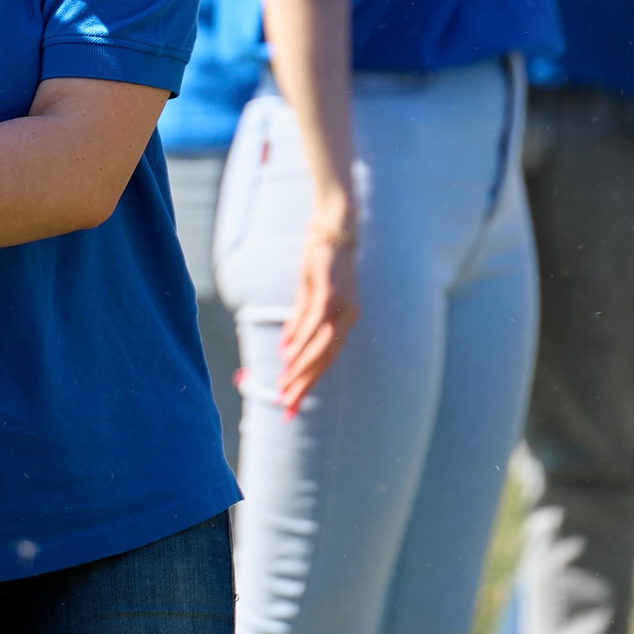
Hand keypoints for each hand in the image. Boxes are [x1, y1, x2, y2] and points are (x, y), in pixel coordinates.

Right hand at [275, 218, 358, 417]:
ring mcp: (341, 306)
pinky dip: (302, 342)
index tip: (293, 404)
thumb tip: (286, 350)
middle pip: (326, 360)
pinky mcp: (330, 293)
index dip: (310, 382)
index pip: (327, 359)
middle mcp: (348, 317)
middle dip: (306, 385)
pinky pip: (314, 324)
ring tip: (284, 388)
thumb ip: (299, 322)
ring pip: (321, 347)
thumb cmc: (321, 259)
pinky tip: (288, 357)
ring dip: (302, 370)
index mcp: (345, 320)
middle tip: (288, 408)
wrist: (334, 226)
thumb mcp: (307, 294)